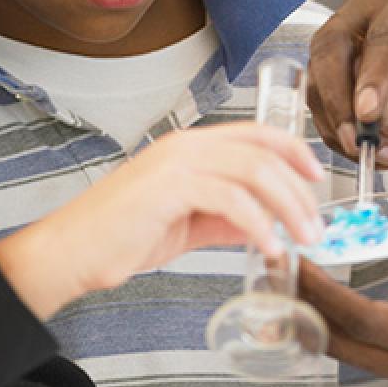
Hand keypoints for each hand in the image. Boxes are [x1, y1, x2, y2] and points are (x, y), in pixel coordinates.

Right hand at [0, 123, 324, 319]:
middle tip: (316, 224)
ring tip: (303, 237)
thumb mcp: (186, 223)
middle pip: (262, 153)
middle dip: (298, 189)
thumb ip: (224, 218)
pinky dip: (257, 223)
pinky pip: (229, 199)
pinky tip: (269, 246)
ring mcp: (176, 162)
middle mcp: (186, 146)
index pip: (255, 134)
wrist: (71, 251)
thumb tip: (264, 224)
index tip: (316, 177)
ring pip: (253, 171)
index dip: (292, 151)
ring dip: (287, 206)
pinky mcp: (169, 187)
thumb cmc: (120, 236)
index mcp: (190, 147)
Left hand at [297, 184, 387, 386]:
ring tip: (299, 285)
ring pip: (356, 352)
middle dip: (304, 308)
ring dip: (323, 320)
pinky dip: (349, 328)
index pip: (356, 317)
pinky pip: (376, 355)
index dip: (317, 290)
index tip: (290, 263)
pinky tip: (344, 309)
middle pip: (342, 342)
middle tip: (276, 272)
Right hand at [307, 0, 387, 167]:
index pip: (384, 35)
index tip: (370, 113)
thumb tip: (379, 114)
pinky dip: (341, 138)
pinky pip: (319, 107)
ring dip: (344, 128)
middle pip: (332, 50)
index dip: (374, 75)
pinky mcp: (324, 72)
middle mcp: (366, 12)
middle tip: (359, 140)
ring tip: (384, 154)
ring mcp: (340, 40)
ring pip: (318, 82)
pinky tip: (377, 152)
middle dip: (342, 102)